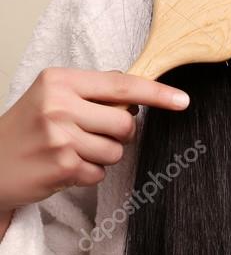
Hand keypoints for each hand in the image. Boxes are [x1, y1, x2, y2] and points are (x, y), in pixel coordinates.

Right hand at [0, 68, 189, 210]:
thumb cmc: (25, 130)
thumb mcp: (51, 97)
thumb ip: (92, 94)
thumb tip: (139, 100)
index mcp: (59, 80)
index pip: (121, 84)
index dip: (156, 93)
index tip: (182, 100)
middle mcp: (59, 104)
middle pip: (124, 122)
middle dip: (118, 134)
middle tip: (90, 134)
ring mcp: (60, 136)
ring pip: (116, 150)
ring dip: (101, 156)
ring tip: (71, 152)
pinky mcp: (62, 165)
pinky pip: (100, 172)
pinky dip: (87, 173)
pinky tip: (63, 167)